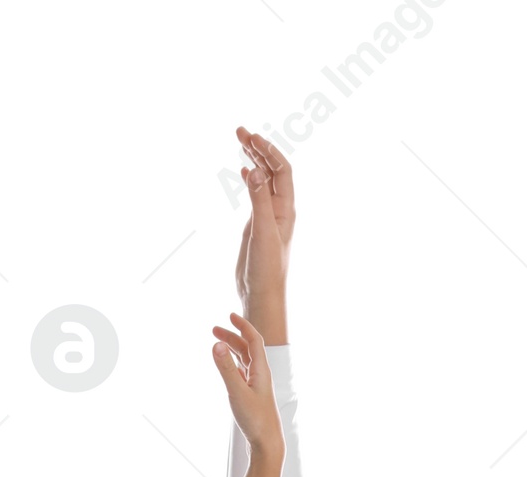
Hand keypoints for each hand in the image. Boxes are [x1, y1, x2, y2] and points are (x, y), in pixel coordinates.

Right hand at [211, 311, 281, 458]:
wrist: (268, 446)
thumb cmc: (255, 421)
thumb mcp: (237, 392)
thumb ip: (225, 368)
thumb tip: (216, 344)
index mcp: (261, 370)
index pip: (253, 340)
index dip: (243, 326)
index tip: (229, 316)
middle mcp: (261, 376)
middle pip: (247, 349)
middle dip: (232, 336)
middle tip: (213, 330)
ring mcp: (257, 387)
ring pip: (245, 361)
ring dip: (232, 350)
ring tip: (217, 345)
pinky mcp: (252, 398)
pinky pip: (243, 374)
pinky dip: (234, 365)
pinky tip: (227, 368)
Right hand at [234, 127, 293, 340]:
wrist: (261, 295)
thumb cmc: (267, 269)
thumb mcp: (262, 232)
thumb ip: (259, 200)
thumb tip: (255, 170)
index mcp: (286, 209)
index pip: (281, 170)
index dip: (268, 151)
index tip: (252, 137)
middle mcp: (279, 210)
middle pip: (272, 170)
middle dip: (258, 149)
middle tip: (240, 131)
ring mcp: (268, 217)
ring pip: (263, 180)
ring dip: (254, 160)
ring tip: (241, 142)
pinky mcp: (257, 226)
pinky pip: (256, 194)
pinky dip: (250, 179)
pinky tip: (243, 171)